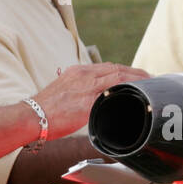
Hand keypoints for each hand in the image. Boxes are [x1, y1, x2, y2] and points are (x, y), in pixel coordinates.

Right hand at [33, 63, 149, 138]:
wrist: (31, 116)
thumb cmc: (44, 110)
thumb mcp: (62, 91)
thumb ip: (78, 91)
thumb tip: (89, 99)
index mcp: (78, 72)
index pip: (108, 67)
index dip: (126, 70)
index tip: (137, 75)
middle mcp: (83, 75)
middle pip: (117, 69)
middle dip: (136, 74)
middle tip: (151, 79)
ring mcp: (86, 88)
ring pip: (118, 78)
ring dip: (137, 81)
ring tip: (150, 85)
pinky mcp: (87, 103)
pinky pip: (113, 96)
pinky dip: (127, 94)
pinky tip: (138, 97)